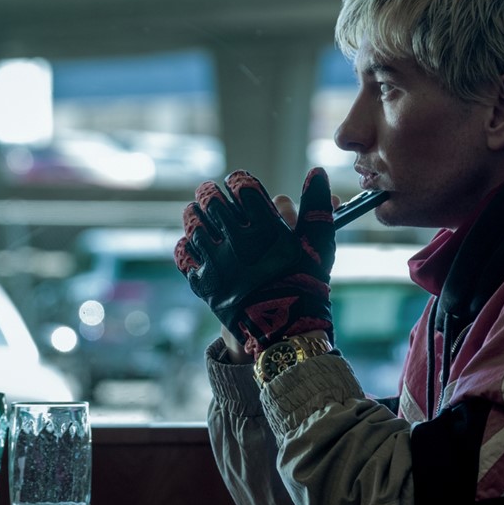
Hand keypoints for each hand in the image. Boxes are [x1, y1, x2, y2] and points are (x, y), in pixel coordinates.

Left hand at [174, 168, 336, 357]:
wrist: (286, 332)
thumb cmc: (306, 284)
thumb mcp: (318, 244)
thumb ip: (318, 206)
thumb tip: (317, 172)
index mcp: (266, 228)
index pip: (242, 187)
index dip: (239, 181)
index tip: (239, 184)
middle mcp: (239, 241)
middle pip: (212, 200)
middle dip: (210, 192)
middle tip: (210, 193)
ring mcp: (218, 262)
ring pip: (193, 223)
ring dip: (194, 214)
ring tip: (197, 212)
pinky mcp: (204, 283)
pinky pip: (184, 254)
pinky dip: (187, 244)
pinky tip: (194, 243)